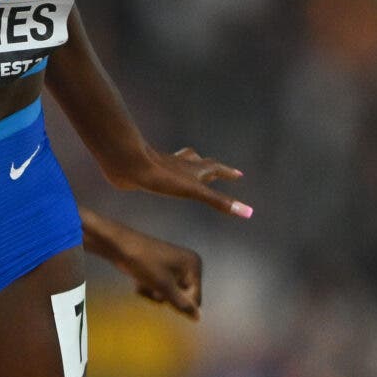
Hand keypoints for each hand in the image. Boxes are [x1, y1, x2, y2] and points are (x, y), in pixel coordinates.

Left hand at [97, 222, 202, 318]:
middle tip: (152, 286)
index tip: (162, 296)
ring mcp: (173, 267)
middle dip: (164, 297)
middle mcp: (187, 265)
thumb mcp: (163, 285)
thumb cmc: (143, 263)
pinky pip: (158, 289)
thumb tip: (198, 319)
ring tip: (144, 283)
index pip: (195, 298)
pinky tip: (138, 282)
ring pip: (167, 295)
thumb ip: (181, 303)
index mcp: (194, 265)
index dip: (179, 303)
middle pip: (181, 297)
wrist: (118, 246)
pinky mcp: (159, 270)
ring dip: (153, 294)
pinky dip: (148, 289)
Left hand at [116, 143, 251, 219]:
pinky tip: (156, 177)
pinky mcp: (146, 171)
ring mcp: (163, 166)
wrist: (128, 164)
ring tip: (189, 168)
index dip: (227, 173)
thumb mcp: (194, 191)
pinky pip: (158, 171)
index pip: (216, 169)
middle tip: (218, 170)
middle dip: (211, 168)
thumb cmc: (161, 177)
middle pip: (201, 163)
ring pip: (180, 163)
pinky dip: (164, 173)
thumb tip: (249, 213)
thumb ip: (220, 202)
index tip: (239, 174)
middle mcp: (181, 164)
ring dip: (189, 165)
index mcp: (194, 169)